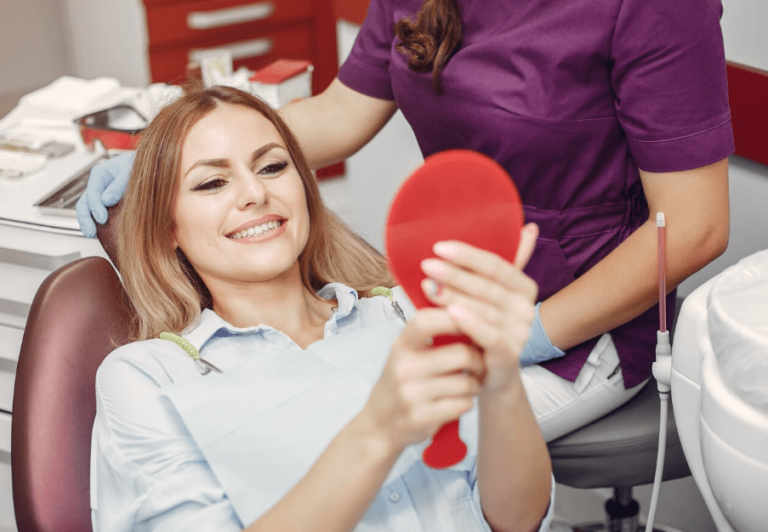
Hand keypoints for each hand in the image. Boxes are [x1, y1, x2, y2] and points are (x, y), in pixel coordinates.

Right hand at [75, 151, 134, 237]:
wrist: (153, 167)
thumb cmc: (141, 165)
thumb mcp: (130, 172)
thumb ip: (118, 185)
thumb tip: (106, 200)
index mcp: (100, 174)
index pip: (92, 192)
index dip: (95, 207)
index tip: (102, 218)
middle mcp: (99, 185)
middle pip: (85, 202)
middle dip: (85, 218)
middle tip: (90, 232)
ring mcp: (104, 195)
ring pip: (89, 210)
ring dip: (89, 222)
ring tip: (91, 234)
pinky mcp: (111, 204)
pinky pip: (101, 213)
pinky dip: (98, 222)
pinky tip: (102, 232)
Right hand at [362, 309, 483, 451]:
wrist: (379, 424)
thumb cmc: (400, 383)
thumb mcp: (404, 355)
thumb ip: (427, 337)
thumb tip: (466, 316)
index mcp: (400, 347)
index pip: (425, 321)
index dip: (452, 318)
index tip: (470, 322)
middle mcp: (403, 368)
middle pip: (461, 354)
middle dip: (478, 360)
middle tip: (479, 365)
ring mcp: (411, 395)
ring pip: (466, 383)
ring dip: (475, 384)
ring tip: (470, 385)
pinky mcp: (421, 417)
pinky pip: (462, 404)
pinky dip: (468, 402)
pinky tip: (460, 401)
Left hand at [419, 223, 539, 393]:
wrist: (492, 376)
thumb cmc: (485, 329)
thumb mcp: (494, 295)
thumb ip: (508, 263)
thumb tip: (530, 227)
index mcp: (525, 289)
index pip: (497, 265)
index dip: (469, 255)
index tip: (439, 247)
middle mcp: (527, 310)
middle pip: (487, 286)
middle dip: (454, 274)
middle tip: (426, 265)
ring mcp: (520, 334)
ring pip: (484, 309)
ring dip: (453, 296)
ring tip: (426, 286)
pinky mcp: (509, 356)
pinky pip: (491, 336)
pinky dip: (471, 323)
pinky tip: (451, 312)